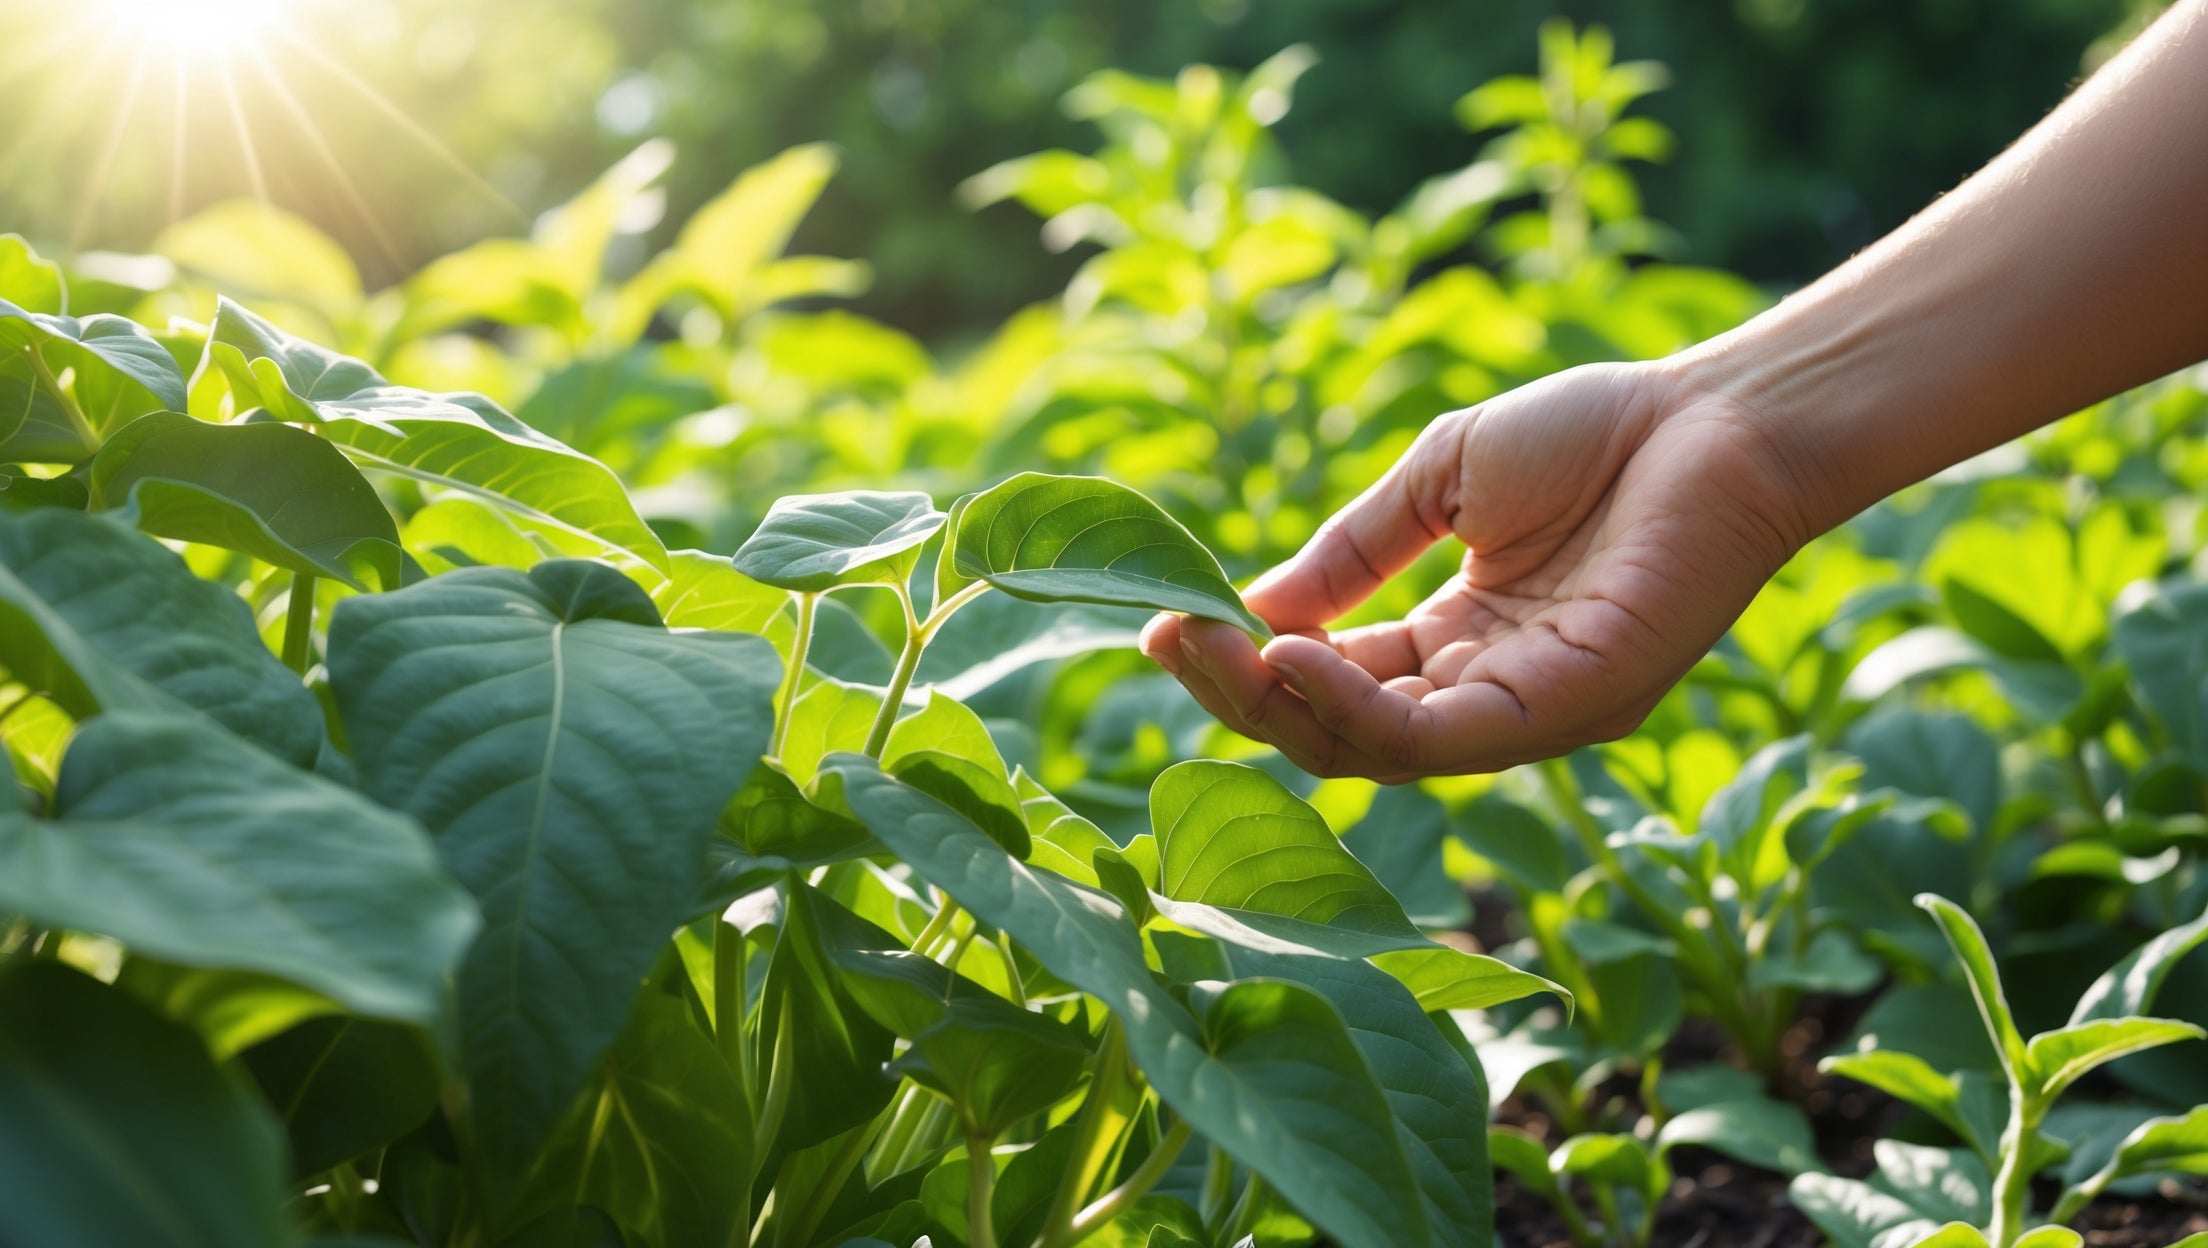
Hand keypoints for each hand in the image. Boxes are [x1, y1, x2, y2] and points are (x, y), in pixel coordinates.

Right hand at [1141, 361, 1812, 779]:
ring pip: (1378, 751)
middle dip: (1245, 695)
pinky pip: (1442, 737)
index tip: (1167, 624)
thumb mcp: (1441, 483)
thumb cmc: (1598, 433)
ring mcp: (1530, 712)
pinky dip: (1358, 709)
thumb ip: (1353, 549)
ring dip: (1283, 707)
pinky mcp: (1569, 709)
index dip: (1249, 663)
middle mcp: (1489, 694)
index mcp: (1459, 642)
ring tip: (1213, 650)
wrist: (1719, 413)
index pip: (1335, 681)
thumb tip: (1250, 607)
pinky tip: (1295, 658)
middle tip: (1170, 643)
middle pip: (1341, 731)